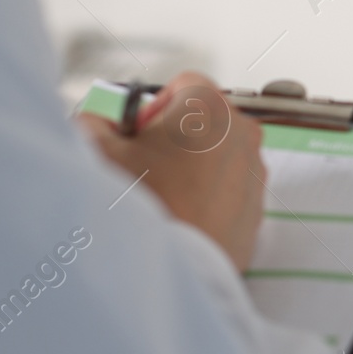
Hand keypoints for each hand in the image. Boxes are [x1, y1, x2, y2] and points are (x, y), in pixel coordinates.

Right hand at [78, 71, 265, 272]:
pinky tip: (181, 218)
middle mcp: (242, 132)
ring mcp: (254, 173)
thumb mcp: (98, 151)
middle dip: (177, 137)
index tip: (141, 134)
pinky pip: (230, 192)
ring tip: (163, 197)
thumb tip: (99, 120)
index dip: (157, 106)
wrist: (171, 269)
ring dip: (193, 168)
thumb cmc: (139, 204)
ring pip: (218, 156)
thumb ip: (96, 121)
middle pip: (205, 120)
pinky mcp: (256, 210)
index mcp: (208, 107)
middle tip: (148, 166)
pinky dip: (208, 199)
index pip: (185, 84)